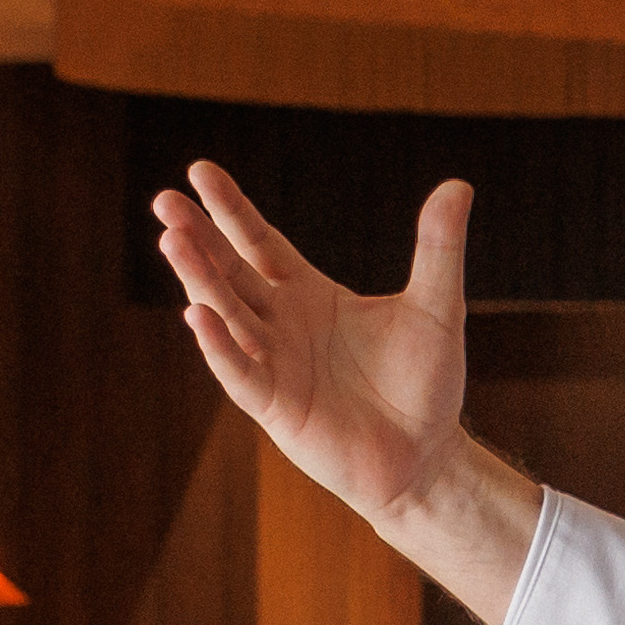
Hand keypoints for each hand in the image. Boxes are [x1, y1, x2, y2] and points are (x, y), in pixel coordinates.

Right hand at [150, 164, 472, 530]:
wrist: (426, 454)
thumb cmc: (427, 382)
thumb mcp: (437, 306)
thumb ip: (438, 248)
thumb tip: (459, 185)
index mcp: (308, 293)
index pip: (259, 241)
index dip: (230, 209)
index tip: (201, 170)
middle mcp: (280, 323)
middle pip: (229, 271)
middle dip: (198, 238)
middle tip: (165, 201)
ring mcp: (272, 363)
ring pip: (226, 313)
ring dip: (199, 280)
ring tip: (173, 240)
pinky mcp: (274, 405)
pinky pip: (240, 370)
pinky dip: (220, 344)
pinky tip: (198, 314)